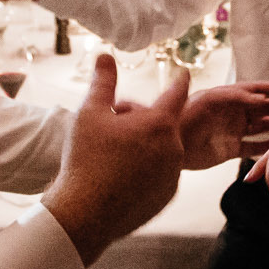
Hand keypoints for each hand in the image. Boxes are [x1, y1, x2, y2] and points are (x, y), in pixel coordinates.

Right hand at [42, 54, 188, 263]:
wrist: (84, 212)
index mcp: (160, 124)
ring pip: (162, 150)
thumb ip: (103, 82)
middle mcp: (174, 148)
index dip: (179, 80)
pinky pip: (160, 174)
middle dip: (144, 120)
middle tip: (115, 124)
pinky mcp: (166, 197)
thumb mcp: (90, 113)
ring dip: (146, 146)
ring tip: (112, 154)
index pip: (176, 93)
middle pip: (163, 124)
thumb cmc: (86, 159)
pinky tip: (120, 175)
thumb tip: (105, 55)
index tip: (184, 72)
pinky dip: (147, 170)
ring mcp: (173, 175)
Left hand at [178, 82, 268, 168]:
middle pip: (264, 108)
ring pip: (262, 125)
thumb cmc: (182, 119)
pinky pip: (253, 146)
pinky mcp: (230, 149)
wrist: (168, 145)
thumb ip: (232, 97)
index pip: (256, 90)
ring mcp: (232, 130)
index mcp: (227, 97)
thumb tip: (258, 97)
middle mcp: (232, 112)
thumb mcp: (206, 102)